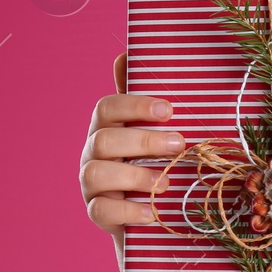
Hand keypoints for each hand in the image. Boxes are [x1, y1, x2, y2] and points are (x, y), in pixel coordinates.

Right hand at [79, 51, 184, 271]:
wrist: (163, 218)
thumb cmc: (165, 164)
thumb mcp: (164, 133)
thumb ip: (150, 102)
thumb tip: (127, 52)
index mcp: (108, 127)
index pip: (107, 107)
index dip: (134, 104)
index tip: (170, 109)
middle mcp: (94, 153)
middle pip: (104, 138)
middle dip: (142, 140)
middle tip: (180, 145)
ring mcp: (91, 185)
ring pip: (96, 173)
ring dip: (134, 176)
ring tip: (167, 183)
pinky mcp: (97, 214)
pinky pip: (101, 211)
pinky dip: (127, 211)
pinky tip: (153, 211)